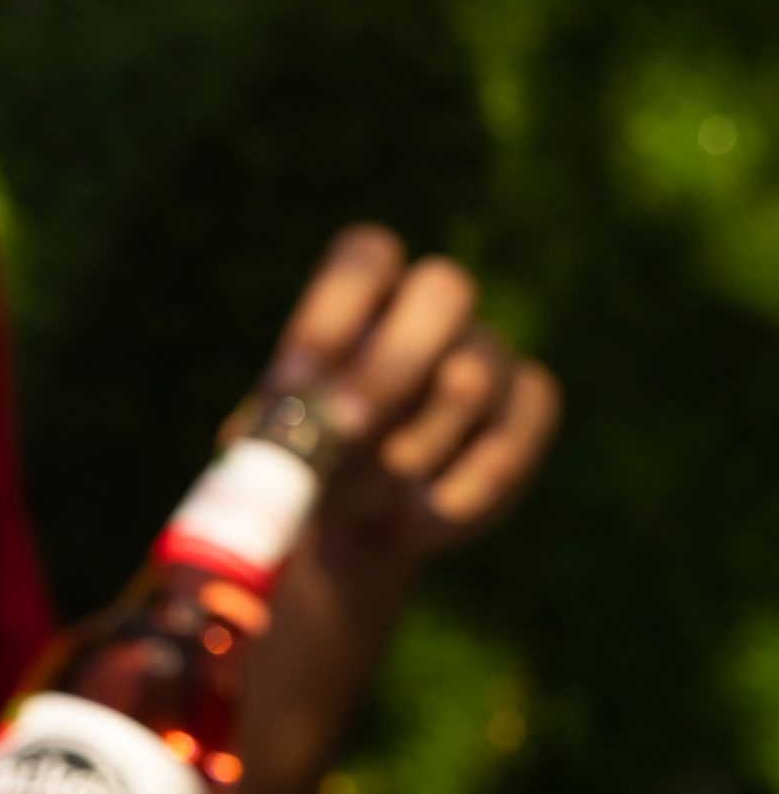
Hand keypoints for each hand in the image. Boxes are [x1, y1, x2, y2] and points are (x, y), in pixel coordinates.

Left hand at [262, 223, 560, 569]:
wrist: (349, 535)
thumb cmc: (304, 474)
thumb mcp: (271, 456)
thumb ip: (270, 438)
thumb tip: (267, 437)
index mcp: (364, 305)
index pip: (366, 257)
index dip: (332, 313)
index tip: (293, 384)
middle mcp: (434, 317)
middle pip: (445, 288)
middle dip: (392, 364)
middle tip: (345, 431)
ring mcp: (489, 360)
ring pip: (472, 377)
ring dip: (410, 450)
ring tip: (365, 502)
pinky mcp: (526, 414)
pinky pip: (509, 444)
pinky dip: (458, 497)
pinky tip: (417, 526)